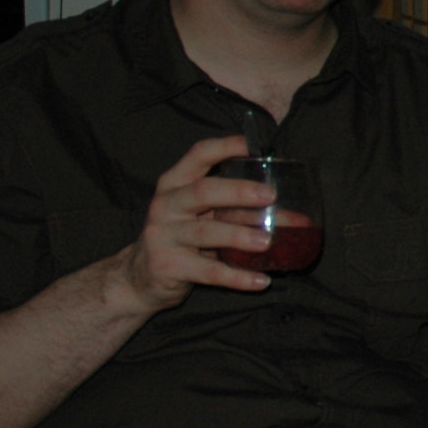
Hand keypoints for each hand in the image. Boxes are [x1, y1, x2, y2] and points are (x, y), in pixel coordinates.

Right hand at [118, 136, 277, 306]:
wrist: (140, 277)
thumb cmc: (181, 237)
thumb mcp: (199, 214)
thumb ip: (231, 205)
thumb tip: (287, 208)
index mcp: (175, 184)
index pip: (199, 155)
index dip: (226, 147)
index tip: (255, 146)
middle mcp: (167, 205)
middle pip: (202, 192)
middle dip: (238, 192)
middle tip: (270, 195)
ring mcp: (164, 236)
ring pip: (205, 232)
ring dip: (239, 235)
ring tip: (267, 241)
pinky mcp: (168, 266)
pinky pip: (208, 272)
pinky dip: (237, 277)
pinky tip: (261, 280)